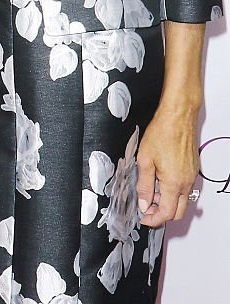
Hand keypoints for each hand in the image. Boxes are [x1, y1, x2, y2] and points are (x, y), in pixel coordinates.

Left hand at [137, 106, 199, 226]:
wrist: (178, 117)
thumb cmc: (162, 133)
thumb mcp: (144, 160)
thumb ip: (144, 185)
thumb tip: (143, 203)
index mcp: (174, 183)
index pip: (166, 214)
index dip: (153, 219)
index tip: (143, 218)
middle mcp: (186, 183)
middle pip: (177, 212)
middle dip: (161, 214)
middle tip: (146, 207)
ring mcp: (191, 176)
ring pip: (182, 200)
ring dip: (167, 202)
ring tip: (150, 191)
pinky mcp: (193, 169)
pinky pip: (185, 188)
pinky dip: (173, 191)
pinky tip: (160, 180)